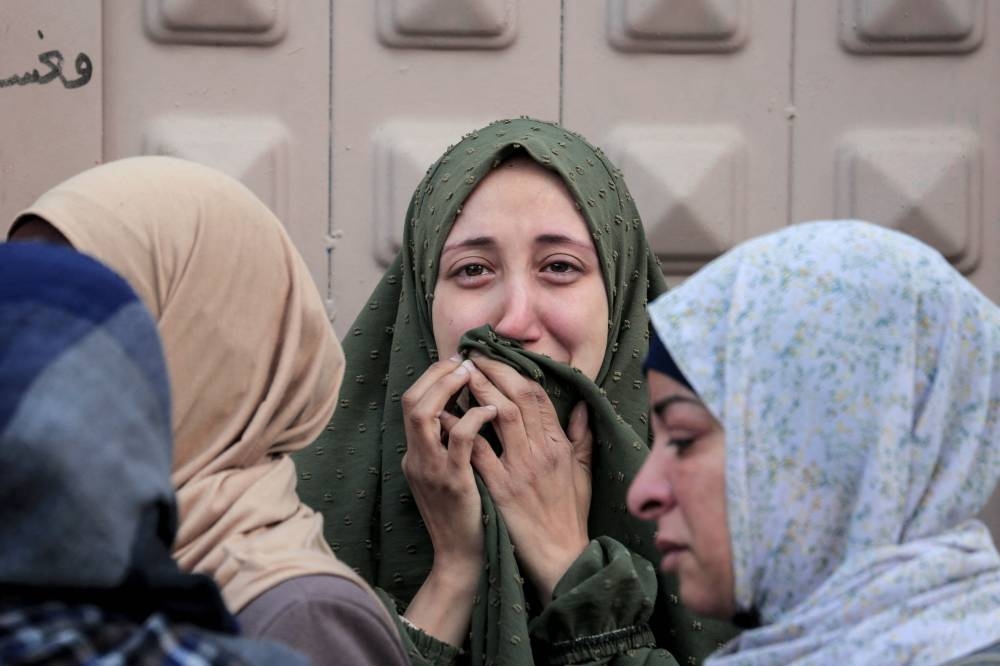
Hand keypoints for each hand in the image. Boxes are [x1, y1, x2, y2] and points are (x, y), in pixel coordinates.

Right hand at [400, 357, 495, 644]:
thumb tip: (463, 410)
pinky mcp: (453, 482)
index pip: (412, 403)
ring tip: (471, 375)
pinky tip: (492, 409)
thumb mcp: (449, 476)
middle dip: (436, 374)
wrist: (463, 559)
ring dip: (447, 388)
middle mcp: (417, 459)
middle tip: (464, 361)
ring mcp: (431, 470)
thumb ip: (449, 445)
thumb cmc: (466, 516)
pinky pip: (459, 440)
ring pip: (423, 414)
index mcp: (416, 455)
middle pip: (410, 401)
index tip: (457, 362)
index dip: (432, 377)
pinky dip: (473, 417)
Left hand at [444, 354, 592, 605]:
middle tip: (472, 356)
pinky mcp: (500, 488)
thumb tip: (583, 406)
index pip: (537, 396)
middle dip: (493, 372)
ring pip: (498, 416)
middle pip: (517, 397)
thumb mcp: (582, 473)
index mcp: (559, 445)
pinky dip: (460, 429)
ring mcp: (520, 469)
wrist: (559, 556)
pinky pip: (477, 451)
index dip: (515, 371)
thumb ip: (581, 437)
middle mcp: (541, 452)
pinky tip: (446, 415)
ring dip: (477, 391)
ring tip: (461, 374)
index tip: (496, 357)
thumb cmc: (569, 515)